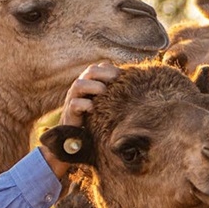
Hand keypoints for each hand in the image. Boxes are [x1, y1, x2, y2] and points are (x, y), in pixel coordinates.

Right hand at [40, 61, 119, 178]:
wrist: (79, 139)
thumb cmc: (97, 119)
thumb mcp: (108, 104)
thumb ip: (116, 93)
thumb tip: (138, 86)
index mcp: (91, 82)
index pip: (100, 68)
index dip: (111, 69)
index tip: (124, 76)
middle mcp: (81, 88)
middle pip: (90, 71)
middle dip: (103, 74)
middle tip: (116, 79)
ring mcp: (73, 99)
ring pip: (79, 84)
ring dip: (93, 86)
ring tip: (103, 91)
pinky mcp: (70, 113)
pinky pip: (75, 104)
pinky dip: (85, 104)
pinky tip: (93, 109)